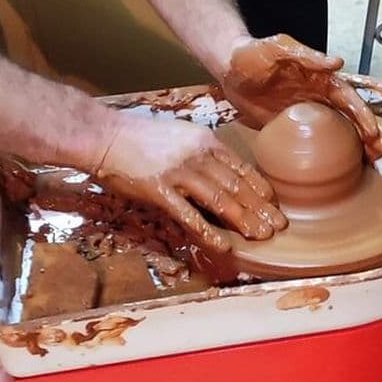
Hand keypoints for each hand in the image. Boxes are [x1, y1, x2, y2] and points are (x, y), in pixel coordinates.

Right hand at [95, 115, 286, 252]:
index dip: (260, 188)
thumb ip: (203, 153)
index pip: (242, 167)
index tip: (274, 203)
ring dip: (243, 220)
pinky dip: (208, 232)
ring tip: (261, 236)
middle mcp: (198, 156)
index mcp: (206, 141)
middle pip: (236, 186)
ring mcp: (179, 173)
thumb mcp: (181, 135)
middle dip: (260, 208)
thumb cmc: (140, 136)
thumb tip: (223, 173)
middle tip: (278, 227)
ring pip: (220, 200)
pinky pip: (188, 215)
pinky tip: (223, 245)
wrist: (103, 135)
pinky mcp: (159, 191)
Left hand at [221, 34, 381, 161]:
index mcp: (320, 80)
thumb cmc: (253, 54)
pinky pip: (313, 145)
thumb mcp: (278, 49)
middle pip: (349, 119)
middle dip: (368, 135)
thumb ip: (307, 56)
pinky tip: (338, 171)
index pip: (348, 100)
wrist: (227, 69)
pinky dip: (327, 157)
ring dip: (355, 147)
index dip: (363, 115)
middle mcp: (318, 99)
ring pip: (337, 133)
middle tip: (380, 153)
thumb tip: (338, 63)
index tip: (373, 132)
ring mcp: (305, 117)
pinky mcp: (289, 131)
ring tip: (371, 162)